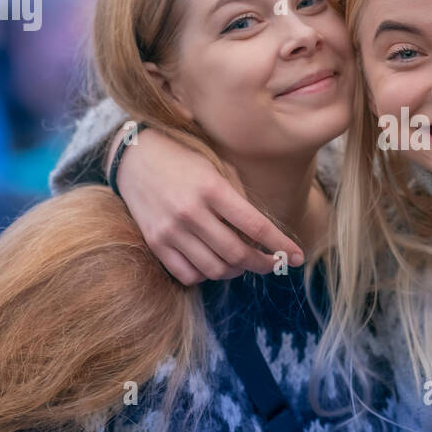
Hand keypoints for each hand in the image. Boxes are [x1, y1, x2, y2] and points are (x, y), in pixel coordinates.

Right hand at [114, 125, 303, 284]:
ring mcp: (170, 230)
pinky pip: (187, 274)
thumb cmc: (185, 159)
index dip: (281, 245)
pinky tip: (214, 263)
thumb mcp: (217, 166)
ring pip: (214, 269)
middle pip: (237, 254)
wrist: (134, 157)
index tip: (298, 257)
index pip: (255, 226)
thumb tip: (262, 235)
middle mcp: (190, 212)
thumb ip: (239, 199)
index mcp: (212, 188)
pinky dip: (207, 275)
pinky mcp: (155, 242)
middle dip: (263, 264)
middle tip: (274, 264)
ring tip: (244, 262)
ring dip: (237, 271)